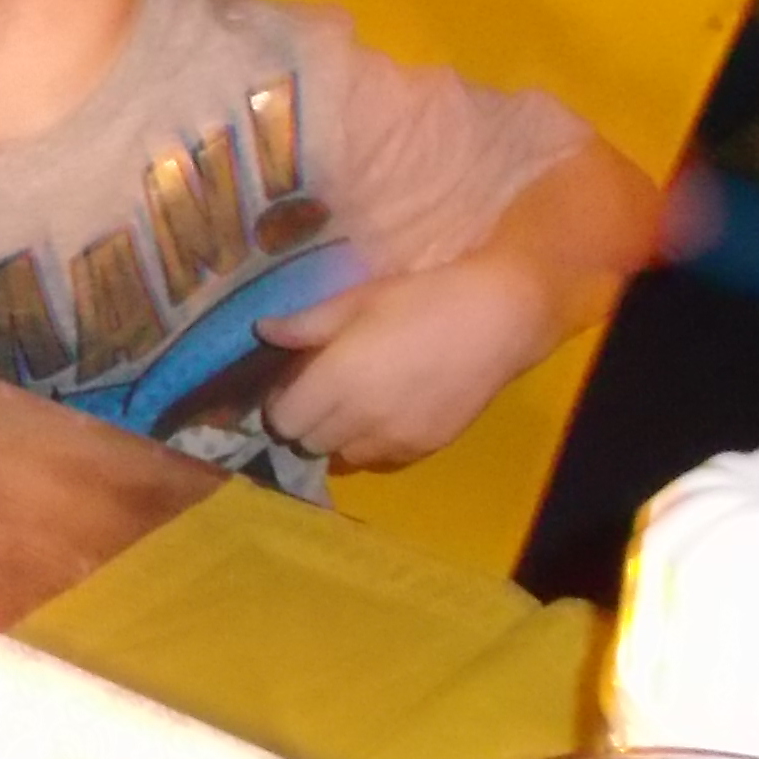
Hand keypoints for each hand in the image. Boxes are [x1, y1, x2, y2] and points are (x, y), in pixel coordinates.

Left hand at [256, 252, 564, 471]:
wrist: (496, 321)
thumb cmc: (421, 300)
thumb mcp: (358, 301)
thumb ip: (307, 324)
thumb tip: (262, 332)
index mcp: (337, 380)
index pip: (284, 421)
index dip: (281, 403)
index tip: (292, 384)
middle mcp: (360, 419)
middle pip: (308, 442)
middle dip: (306, 420)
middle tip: (322, 391)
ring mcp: (394, 439)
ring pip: (342, 456)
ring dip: (339, 435)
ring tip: (356, 403)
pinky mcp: (424, 448)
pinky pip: (380, 458)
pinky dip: (373, 442)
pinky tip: (389, 411)